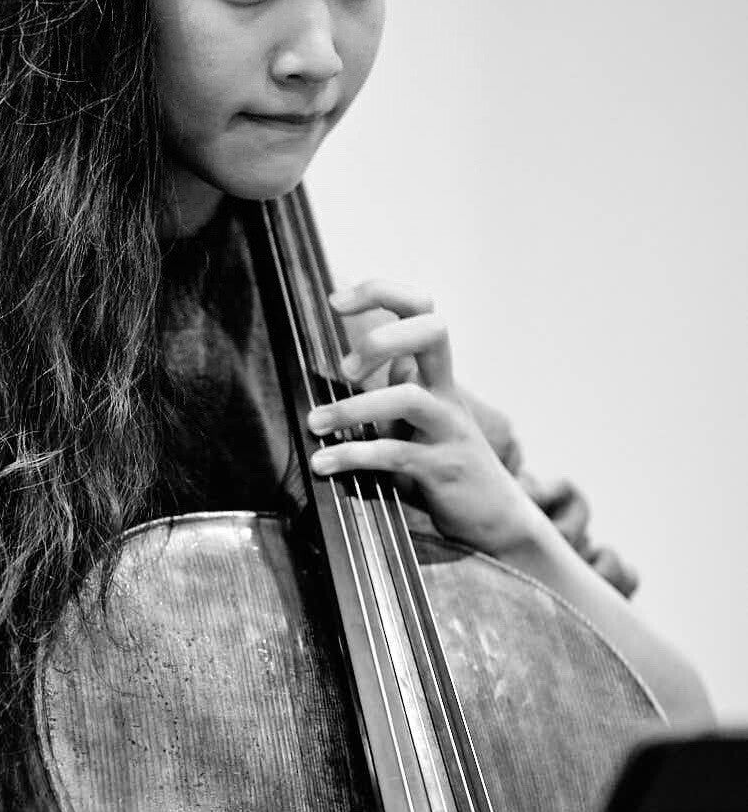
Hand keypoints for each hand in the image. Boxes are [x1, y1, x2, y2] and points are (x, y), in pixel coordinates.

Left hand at [307, 278, 542, 557]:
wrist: (495, 519)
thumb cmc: (442, 466)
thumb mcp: (411, 423)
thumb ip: (386, 394)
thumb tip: (337, 371)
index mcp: (436, 376)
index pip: (420, 310)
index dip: (381, 292)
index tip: (335, 301)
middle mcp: (446, 394)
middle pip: (433, 330)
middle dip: (384, 337)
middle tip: (346, 369)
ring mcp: (448, 429)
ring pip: (408, 397)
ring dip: (354, 408)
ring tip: (315, 423)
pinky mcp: (443, 469)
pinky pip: (396, 454)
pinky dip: (354, 456)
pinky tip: (323, 463)